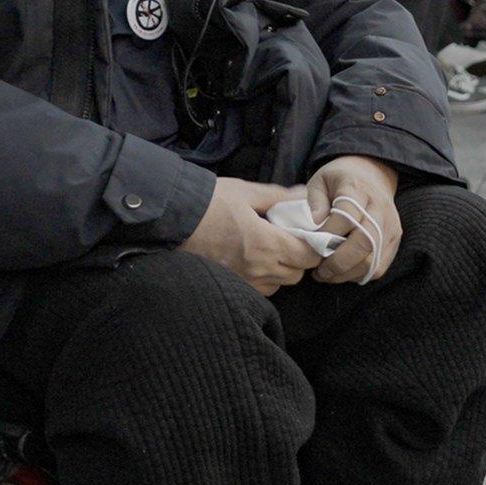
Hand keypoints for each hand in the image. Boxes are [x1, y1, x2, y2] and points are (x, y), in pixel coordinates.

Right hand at [179, 177, 322, 294]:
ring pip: (278, 285)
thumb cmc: (209, 202)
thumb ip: (279, 196)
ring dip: (281, 271)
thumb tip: (304, 194)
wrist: (171, 219)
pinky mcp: (230, 287)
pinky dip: (263, 279)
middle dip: (299, 259)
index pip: (308, 256)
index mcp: (266, 243)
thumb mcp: (246, 193)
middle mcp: (258, 268)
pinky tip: (252, 261)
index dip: (314, 246)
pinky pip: (259, 291)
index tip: (308, 235)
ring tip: (269, 250)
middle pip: (297, 274)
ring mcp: (243, 281)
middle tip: (289, 240)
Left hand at [305, 156, 401, 284]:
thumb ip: (314, 200)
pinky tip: (344, 271)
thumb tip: (315, 224)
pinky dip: (359, 274)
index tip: (311, 242)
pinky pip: (379, 267)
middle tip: (319, 271)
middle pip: (364, 242)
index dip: (328, 234)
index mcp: (357, 189)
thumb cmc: (340, 180)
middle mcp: (378, 207)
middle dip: (338, 263)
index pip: (346, 216)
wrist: (372, 174)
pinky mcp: (395, 238)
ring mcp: (390, 224)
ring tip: (327, 274)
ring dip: (347, 273)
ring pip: (372, 260)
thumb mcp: (320, 180)